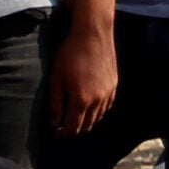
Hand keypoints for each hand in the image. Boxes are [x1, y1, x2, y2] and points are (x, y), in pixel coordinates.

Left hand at [44, 19, 116, 137]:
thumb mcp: (56, 79)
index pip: (72, 128)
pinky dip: (97, 112)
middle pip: (86, 126)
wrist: (92, 34)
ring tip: (74, 119)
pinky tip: (89, 108)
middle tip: (62, 129)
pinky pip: (107, 106)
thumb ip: (55, 104)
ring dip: (85, 122)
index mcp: (81, 100)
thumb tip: (53, 123)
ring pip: (98, 117)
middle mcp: (98, 100)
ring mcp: (108, 92)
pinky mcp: (114, 84)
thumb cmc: (70, 54)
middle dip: (73, 131)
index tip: (55, 134)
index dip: (62, 135)